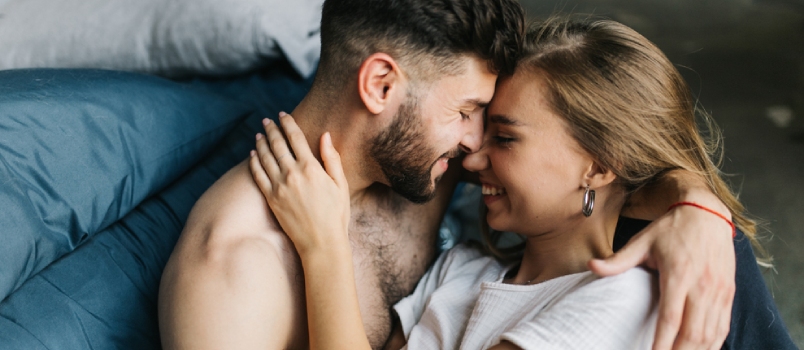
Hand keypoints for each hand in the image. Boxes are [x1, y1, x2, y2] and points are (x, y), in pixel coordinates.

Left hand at [249, 113, 349, 255]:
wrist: (321, 242)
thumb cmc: (336, 215)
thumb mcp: (340, 185)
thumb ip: (332, 159)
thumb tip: (325, 136)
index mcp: (311, 168)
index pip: (295, 138)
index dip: (288, 124)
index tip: (283, 115)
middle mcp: (292, 174)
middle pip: (277, 144)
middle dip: (271, 129)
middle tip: (267, 120)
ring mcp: (279, 186)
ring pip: (265, 157)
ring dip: (261, 142)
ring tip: (259, 133)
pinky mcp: (271, 199)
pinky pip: (258, 175)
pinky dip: (254, 162)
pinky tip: (252, 154)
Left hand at [589, 201, 734, 349]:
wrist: (707, 212)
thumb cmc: (671, 229)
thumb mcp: (642, 241)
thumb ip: (618, 260)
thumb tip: (592, 266)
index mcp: (678, 275)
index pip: (670, 319)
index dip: (662, 343)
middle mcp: (702, 285)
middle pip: (693, 333)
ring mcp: (719, 290)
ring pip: (711, 333)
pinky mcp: (729, 292)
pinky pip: (723, 326)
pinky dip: (713, 344)